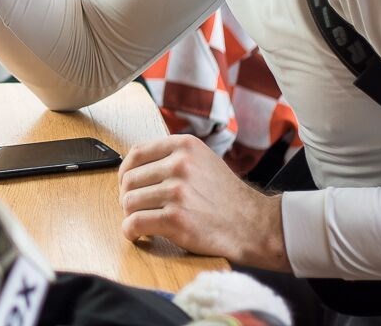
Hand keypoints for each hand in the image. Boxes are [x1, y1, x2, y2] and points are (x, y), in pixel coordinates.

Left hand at [118, 134, 289, 270]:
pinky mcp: (175, 219)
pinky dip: (130, 231)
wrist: (255, 226)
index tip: (126, 184)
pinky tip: (136, 234)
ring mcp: (177, 192)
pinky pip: (135, 223)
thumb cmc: (227, 197)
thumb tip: (134, 165)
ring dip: (130, 215)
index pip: (136, 153)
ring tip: (141, 221)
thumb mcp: (204, 161)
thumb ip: (173, 157)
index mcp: (184, 146)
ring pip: (129, 202)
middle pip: (129, 179)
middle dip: (127, 196)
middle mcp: (179, 165)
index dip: (125, 171)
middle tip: (136, 208)